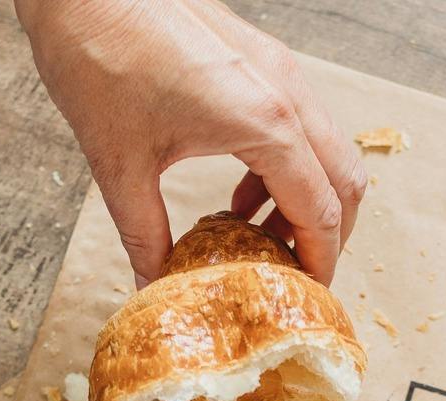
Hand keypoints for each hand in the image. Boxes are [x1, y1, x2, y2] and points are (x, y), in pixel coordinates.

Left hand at [17, 0, 363, 285]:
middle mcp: (285, 93)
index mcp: (265, 124)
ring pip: (327, 148)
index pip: (322, 210)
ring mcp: (276, 70)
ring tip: (260, 238)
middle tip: (295, 275)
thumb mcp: (119, 164)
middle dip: (330, 235)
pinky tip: (239, 191)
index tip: (308, 299)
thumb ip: (145, 234)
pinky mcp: (258, 59)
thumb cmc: (99, 57)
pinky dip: (288, 166)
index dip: (321, 263)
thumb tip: (155, 285)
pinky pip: (298, 122)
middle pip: (346, 180)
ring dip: (307, 199)